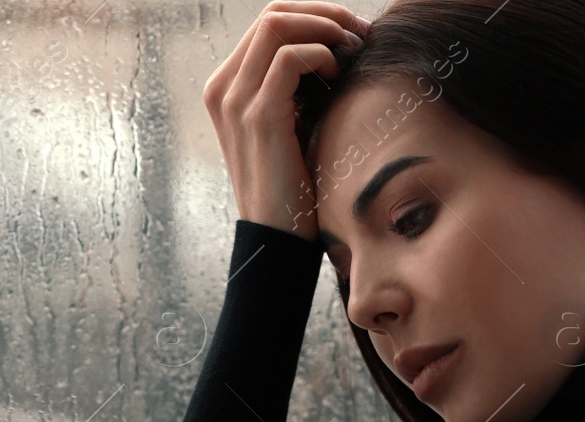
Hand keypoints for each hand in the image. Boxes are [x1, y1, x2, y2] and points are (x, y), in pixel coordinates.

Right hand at [202, 0, 369, 238]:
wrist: (277, 237)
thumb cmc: (293, 185)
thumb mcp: (291, 126)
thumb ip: (297, 88)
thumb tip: (337, 48)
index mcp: (227, 86)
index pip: (269, 22)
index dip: (315, 15)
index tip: (353, 32)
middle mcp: (222, 87)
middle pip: (272, 14)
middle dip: (324, 13)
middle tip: (362, 32)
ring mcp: (234, 100)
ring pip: (276, 24)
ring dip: (325, 28)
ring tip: (354, 49)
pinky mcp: (256, 117)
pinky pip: (289, 59)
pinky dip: (320, 55)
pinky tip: (338, 74)